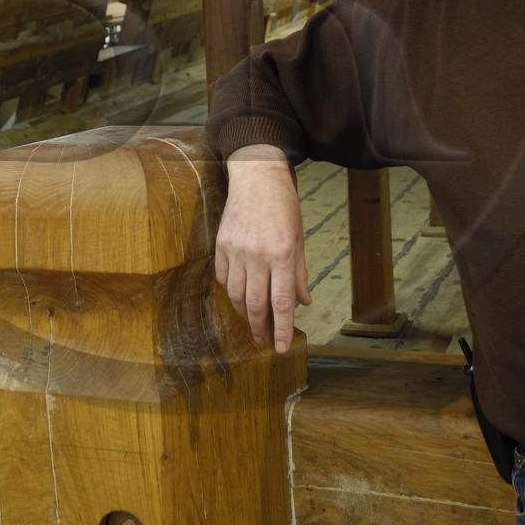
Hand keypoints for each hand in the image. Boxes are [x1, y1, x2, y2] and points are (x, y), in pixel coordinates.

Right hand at [213, 144, 310, 352]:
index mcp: (283, 254)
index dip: (282, 329)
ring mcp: (237, 250)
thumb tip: (303, 302)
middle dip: (260, 328)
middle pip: (256, 304)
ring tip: (253, 320)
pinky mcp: (222, 245)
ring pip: (237, 295)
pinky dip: (232, 291)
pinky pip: (224, 278)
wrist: (257, 177)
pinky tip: (240, 293)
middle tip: (264, 341)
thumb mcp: (300, 238)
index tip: (282, 348)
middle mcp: (259, 255)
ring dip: (245, 312)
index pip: (282, 302)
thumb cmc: (283, 206)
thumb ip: (300, 273)